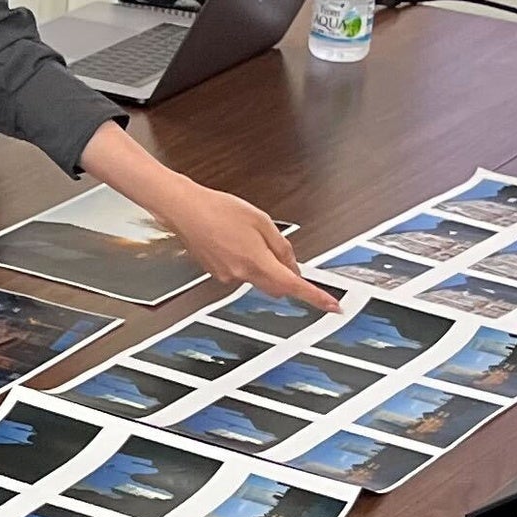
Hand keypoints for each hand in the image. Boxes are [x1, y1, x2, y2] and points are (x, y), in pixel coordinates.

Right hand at [140, 168, 330, 308]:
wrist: (185, 210)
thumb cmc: (218, 210)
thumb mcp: (261, 221)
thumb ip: (282, 246)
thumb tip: (292, 266)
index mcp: (256, 261)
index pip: (294, 286)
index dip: (316, 297)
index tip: (332, 306)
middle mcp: (241, 275)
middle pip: (277, 287)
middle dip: (286, 277)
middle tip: (284, 255)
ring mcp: (227, 277)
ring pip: (258, 280)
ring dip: (263, 266)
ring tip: (247, 237)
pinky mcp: (216, 274)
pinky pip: (241, 274)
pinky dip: (246, 263)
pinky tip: (234, 242)